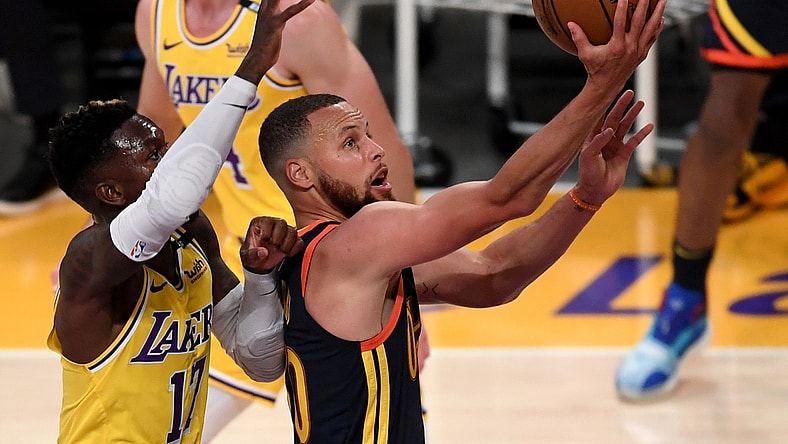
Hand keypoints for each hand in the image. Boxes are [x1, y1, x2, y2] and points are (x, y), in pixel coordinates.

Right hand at [235, 0, 315, 83]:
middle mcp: (265, 8)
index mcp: (264, 7)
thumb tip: (279, 15)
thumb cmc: (265, 45)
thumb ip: (275, 17)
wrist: (255, 60)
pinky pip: (290, 12)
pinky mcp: (275, 25)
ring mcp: (269, 15)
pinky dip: (301, 4)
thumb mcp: (270, 27)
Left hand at [240, 216, 303, 273]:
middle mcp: (273, 224)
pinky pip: (300, 241)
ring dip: (288, 244)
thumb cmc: (252, 256)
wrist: (261, 263)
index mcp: (260, 223)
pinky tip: (288, 254)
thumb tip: (263, 252)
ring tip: (281, 251)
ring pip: (293, 231)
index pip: (268, 221)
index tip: (264, 241)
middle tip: (274, 246)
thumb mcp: (248, 256)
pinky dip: (295, 249)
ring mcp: (284, 231)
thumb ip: (253, 254)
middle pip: (282, 223)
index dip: (267, 233)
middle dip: (278, 238)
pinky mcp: (293, 239)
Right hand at [570, 0, 665, 93]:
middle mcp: (630, 48)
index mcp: (616, 46)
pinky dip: (658, 27)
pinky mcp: (642, 54)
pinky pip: (653, 38)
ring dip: (658, 13)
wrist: (607, 86)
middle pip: (640, 22)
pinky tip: (660, 17)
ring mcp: (638, 51)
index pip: (620, 23)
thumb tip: (571, 24)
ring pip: (651, 29)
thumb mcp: (585, 54)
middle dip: (644, 6)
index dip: (622, 9)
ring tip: (663, 1)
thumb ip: (579, 38)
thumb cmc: (595, 70)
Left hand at [574, 90, 653, 204]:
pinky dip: (642, 133)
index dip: (605, 105)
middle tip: (629, 93)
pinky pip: (635, 141)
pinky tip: (649, 125)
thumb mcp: (589, 156)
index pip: (600, 117)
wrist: (595, 191)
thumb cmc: (587, 174)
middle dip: (622, 105)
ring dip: (632, 115)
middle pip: (614, 118)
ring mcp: (615, 146)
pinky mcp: (624, 154)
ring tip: (640, 103)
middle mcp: (604, 139)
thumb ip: (598, 141)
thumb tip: (609, 129)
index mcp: (593, 137)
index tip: (610, 92)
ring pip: (625, 126)